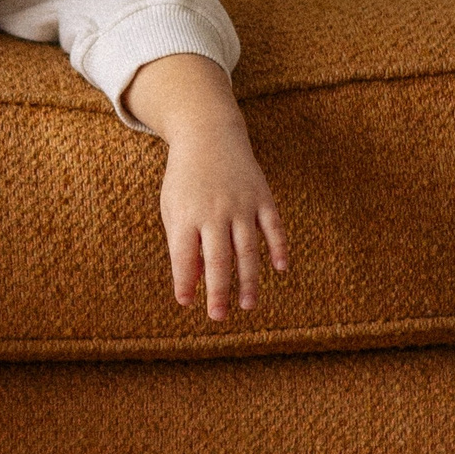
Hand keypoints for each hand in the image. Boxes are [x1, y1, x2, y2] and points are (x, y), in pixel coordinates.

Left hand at [124, 52, 290, 318]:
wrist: (208, 136)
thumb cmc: (186, 180)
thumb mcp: (173, 208)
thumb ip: (182, 244)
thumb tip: (195, 283)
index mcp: (186, 215)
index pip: (184, 256)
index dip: (185, 280)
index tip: (186, 302)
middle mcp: (214, 212)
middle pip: (218, 259)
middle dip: (218, 291)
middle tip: (218, 317)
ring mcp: (241, 205)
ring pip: (248, 250)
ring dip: (249, 280)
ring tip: (248, 305)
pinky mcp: (263, 197)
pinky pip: (274, 227)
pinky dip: (279, 248)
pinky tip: (281, 269)